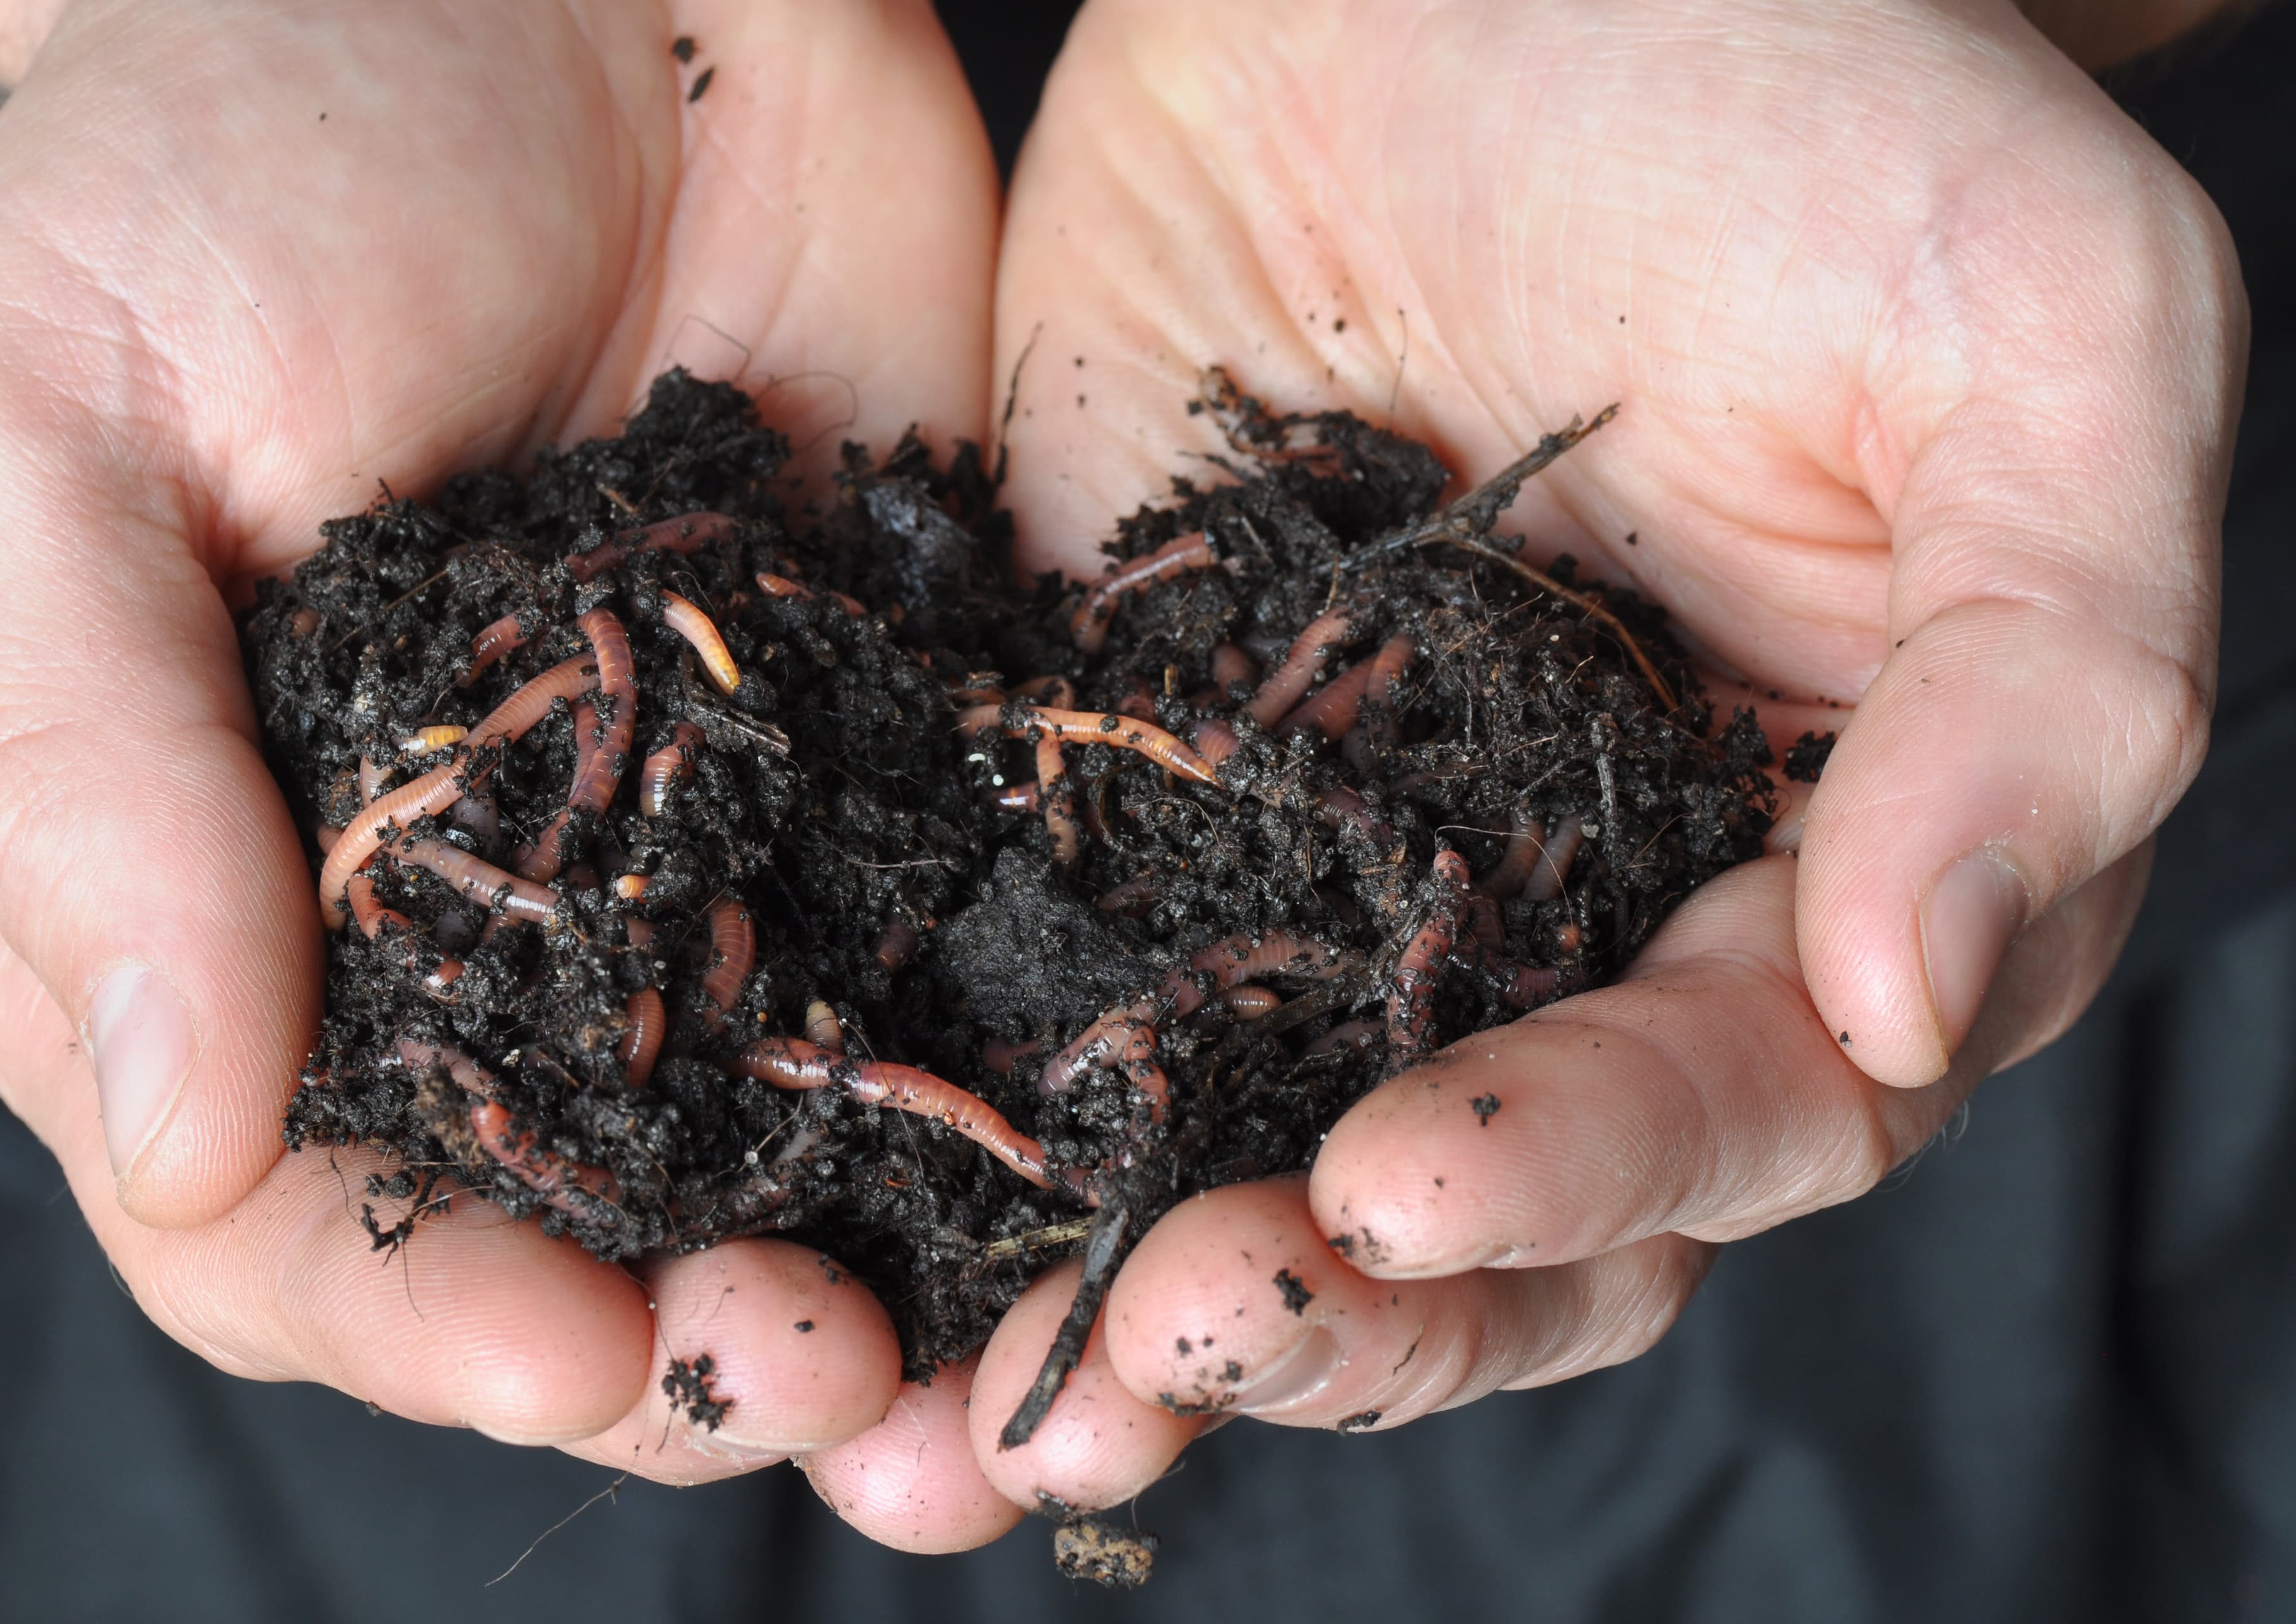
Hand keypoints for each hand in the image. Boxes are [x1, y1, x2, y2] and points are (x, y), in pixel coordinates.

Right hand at [0, 0, 1001, 1489]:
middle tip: (833, 1393)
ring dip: (893, 1303)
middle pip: (565, 1237)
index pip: (285, 1203)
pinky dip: (1034, 1116)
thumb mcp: (37, 416)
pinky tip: (1126, 1196)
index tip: (567, 1354)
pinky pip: (967, 979)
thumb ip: (81, 768)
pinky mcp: (901, 759)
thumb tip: (178, 1124)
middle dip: (681, 1357)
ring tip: (997, 1397)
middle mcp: (486, 923)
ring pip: (786, 1166)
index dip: (413, 1310)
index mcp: (237, 891)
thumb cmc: (236, 136)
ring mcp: (713, 855)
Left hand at [803, 0, 2241, 1540]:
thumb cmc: (1799, 86)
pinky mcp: (1125, 771)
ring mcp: (1330, 861)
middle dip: (1352, 1304)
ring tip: (1005, 1393)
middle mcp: (1566, 909)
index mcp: (1807, 857)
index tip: (1408, 1177)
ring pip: (1254, 1153)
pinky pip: (1058, 975)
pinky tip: (870, 1209)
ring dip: (1145, 1290)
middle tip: (1187, 1326)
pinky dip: (980, 1112)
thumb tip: (1915, 993)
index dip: (1591, 1169)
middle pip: (1489, 1207)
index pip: (1737, 1103)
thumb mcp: (2032, 332)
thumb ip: (2045, 676)